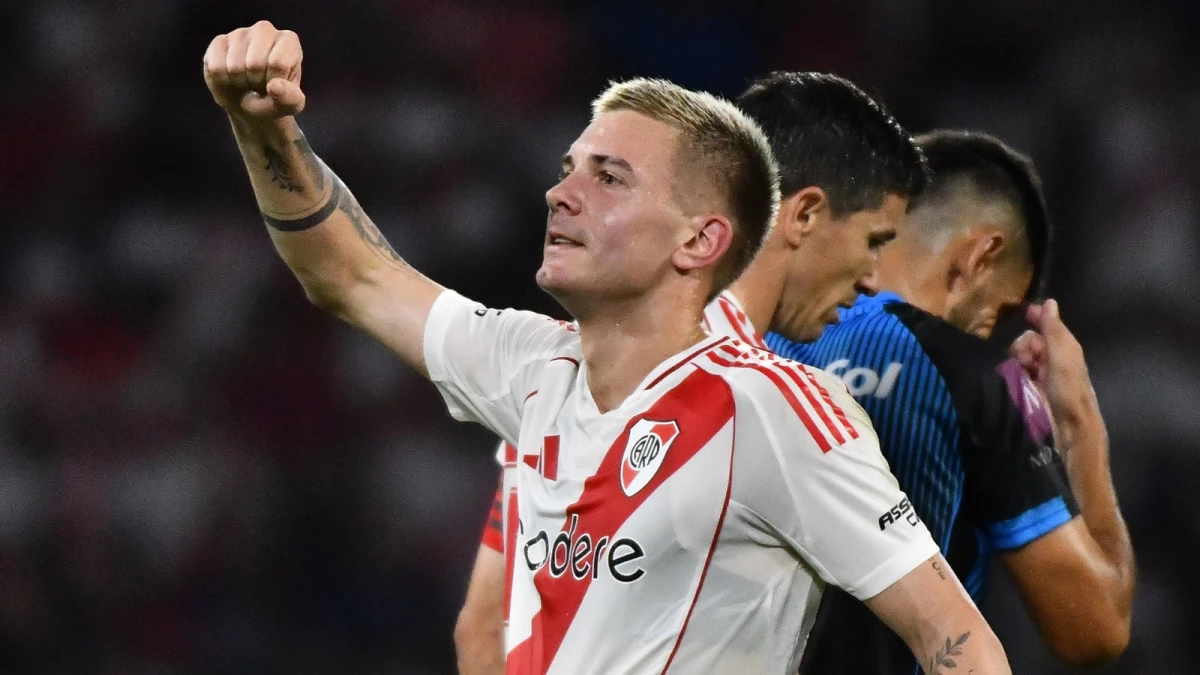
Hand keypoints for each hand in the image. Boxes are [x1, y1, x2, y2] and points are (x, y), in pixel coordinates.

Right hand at [203, 21, 305, 120]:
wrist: (250, 105)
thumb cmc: (275, 99)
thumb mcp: (290, 105)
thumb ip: (290, 98)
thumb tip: (275, 86)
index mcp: (289, 40)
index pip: (278, 64)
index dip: (273, 84)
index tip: (275, 85)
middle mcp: (264, 29)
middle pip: (255, 63)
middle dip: (255, 83)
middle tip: (259, 84)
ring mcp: (240, 33)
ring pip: (234, 66)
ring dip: (239, 83)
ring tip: (246, 81)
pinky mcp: (219, 42)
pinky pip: (216, 68)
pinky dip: (223, 82)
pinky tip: (231, 78)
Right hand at [1009, 299, 1096, 423]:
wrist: (1068, 426)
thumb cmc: (1069, 389)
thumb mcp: (1062, 355)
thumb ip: (1053, 329)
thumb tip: (1049, 302)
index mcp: (1064, 347)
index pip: (1047, 325)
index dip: (1035, 317)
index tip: (1022, 312)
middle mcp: (1052, 358)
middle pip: (1029, 340)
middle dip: (1024, 344)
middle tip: (1026, 358)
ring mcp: (1040, 374)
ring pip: (1020, 355)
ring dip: (1017, 358)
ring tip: (1022, 371)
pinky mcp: (1028, 387)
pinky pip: (1015, 371)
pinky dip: (1013, 371)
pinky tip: (1015, 378)